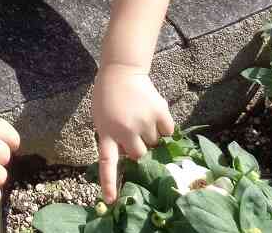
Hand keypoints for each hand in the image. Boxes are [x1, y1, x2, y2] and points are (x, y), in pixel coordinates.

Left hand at [92, 64, 173, 201]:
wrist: (121, 71)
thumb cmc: (108, 97)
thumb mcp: (102, 120)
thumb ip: (113, 138)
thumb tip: (132, 157)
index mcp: (107, 132)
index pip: (107, 163)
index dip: (109, 183)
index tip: (111, 200)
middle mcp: (125, 130)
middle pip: (140, 155)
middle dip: (140, 148)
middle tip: (135, 133)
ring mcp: (143, 121)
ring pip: (155, 143)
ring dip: (151, 136)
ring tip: (142, 118)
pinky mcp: (159, 112)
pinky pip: (168, 132)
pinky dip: (164, 127)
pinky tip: (154, 115)